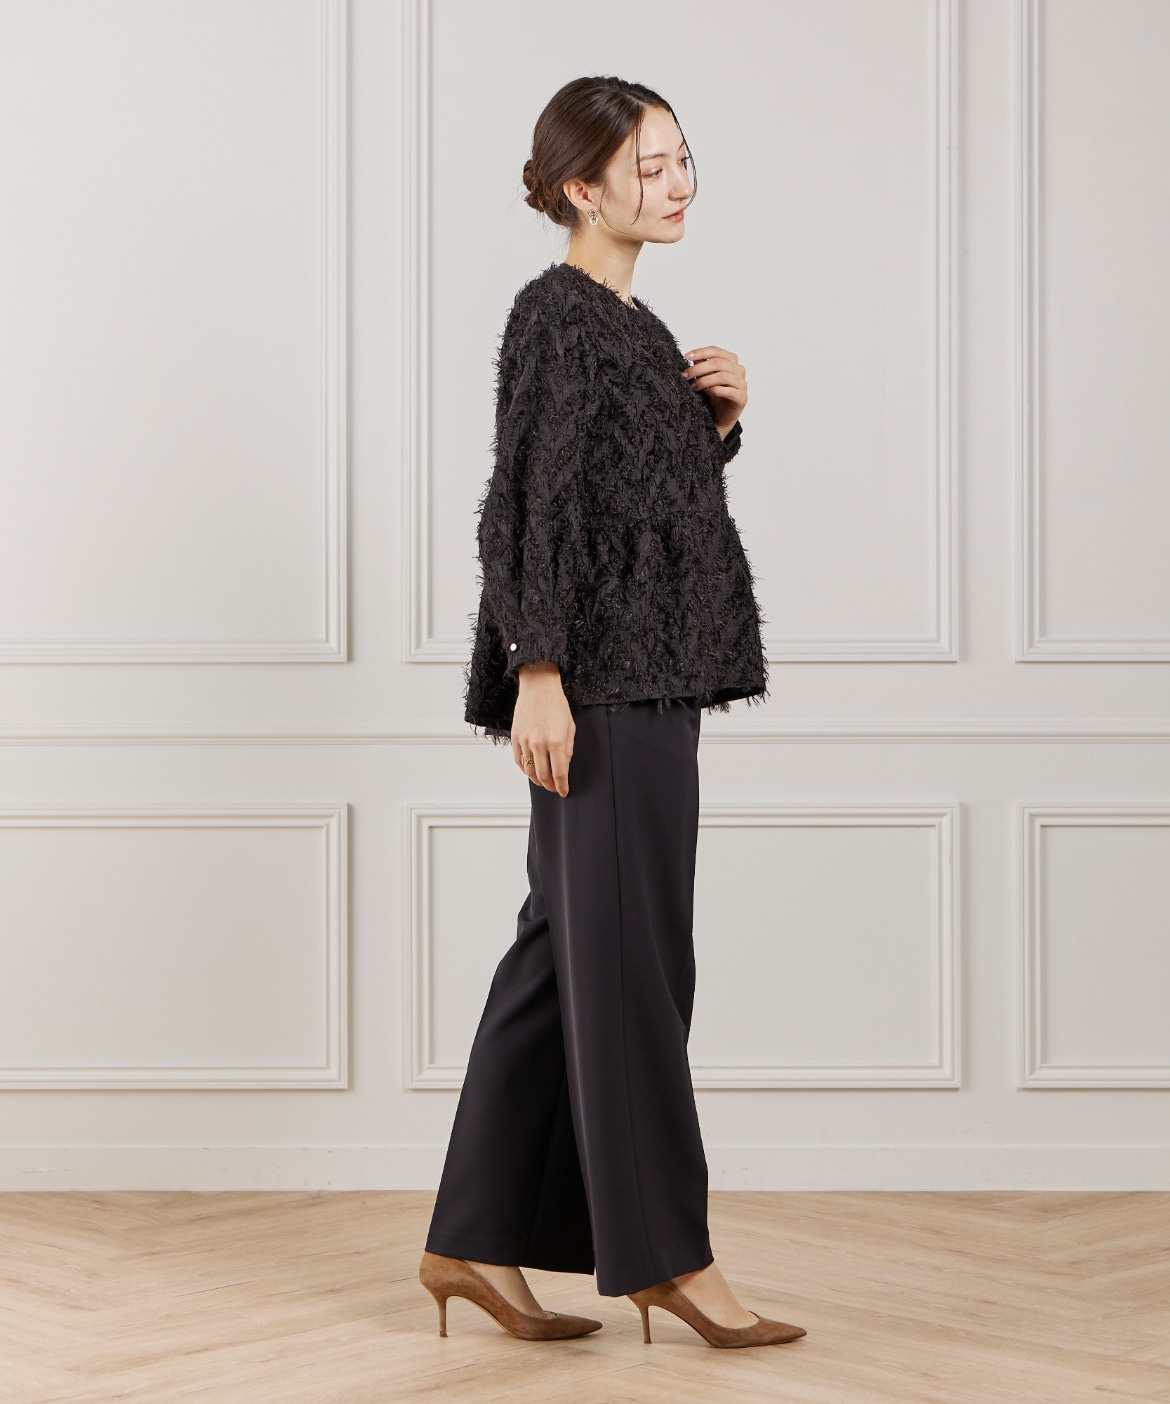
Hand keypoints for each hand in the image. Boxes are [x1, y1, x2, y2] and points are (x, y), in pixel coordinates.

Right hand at [512, 661, 574, 796]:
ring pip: (529, 771)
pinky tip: (531, 771)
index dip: (562, 786)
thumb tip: (564, 768)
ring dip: (537, 780)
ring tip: (544, 782)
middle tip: (555, 789)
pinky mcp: (515, 738)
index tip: (564, 792)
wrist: (538, 687)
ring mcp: (525, 741)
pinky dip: (525, 770)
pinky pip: (518, 761)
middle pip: (543, 775)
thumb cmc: (556, 705)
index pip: (559, 772)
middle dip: (550, 786)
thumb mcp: (570, 727)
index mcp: (556, 741)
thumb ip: (567, 750)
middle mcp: (539, 743)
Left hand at [681, 345, 747, 433]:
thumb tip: (693, 357)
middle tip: (686, 375)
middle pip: (717, 363)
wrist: (720, 416)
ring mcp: (741, 383)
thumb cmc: (714, 396)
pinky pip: (728, 391)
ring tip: (694, 386)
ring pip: (722, 376)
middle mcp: (739, 370)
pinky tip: (706, 392)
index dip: (700, 352)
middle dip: (698, 369)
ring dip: (705, 380)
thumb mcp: (705, 378)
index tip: (686, 356)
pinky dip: (714, 390)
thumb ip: (702, 366)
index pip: (716, 351)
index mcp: (731, 361)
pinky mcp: (741, 397)